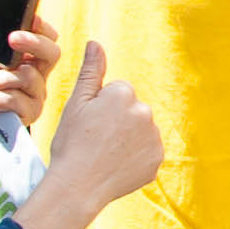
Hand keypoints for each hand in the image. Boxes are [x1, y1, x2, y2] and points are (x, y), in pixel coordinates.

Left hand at [0, 25, 56, 130]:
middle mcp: (37, 73)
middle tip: (12, 38)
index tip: (31, 19)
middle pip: (53, 53)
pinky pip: (19, 101)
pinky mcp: (28, 114)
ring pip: (29, 77)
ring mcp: (35, 94)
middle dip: (34, 43)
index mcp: (29, 56)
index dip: (43, 28)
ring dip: (3, 78)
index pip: (49, 37)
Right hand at [28, 44, 162, 228]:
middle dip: (118, 120)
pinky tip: (117, 165)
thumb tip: (96, 43)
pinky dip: (136, 157)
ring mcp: (154, 137)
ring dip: (128, 138)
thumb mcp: (76, 103)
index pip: (118, 92)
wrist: (78, 185)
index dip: (102, 107)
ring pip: (141, 130)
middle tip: (97, 139)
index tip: (91, 123)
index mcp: (124, 94)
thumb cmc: (71, 143)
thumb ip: (91, 71)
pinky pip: (148, 151)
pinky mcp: (158, 159)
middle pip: (132, 109)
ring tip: (106, 153)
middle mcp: (145, 112)